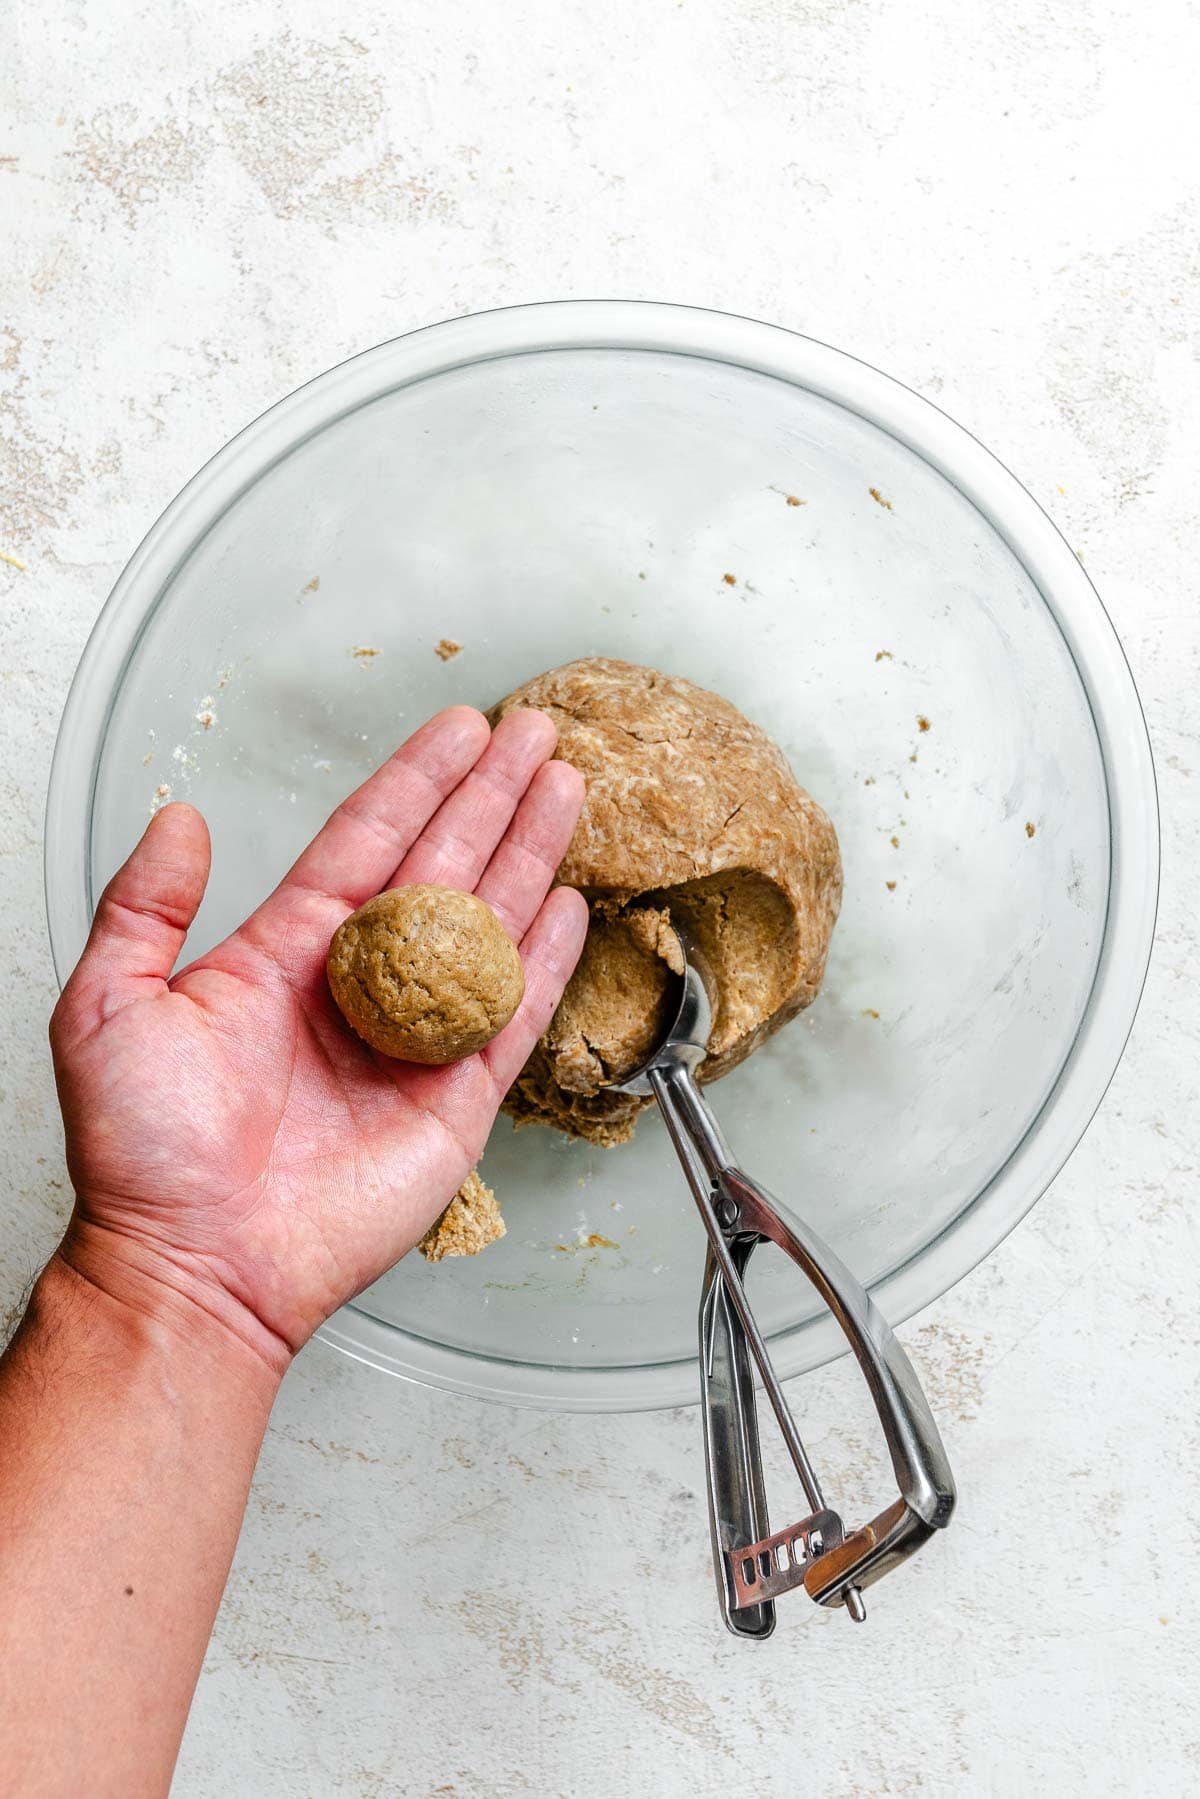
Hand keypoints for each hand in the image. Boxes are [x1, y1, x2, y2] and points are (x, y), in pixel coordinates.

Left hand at [50, 707, 587, 1373]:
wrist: (196, 1263)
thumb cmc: (144, 1153)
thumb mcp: (110, 1006)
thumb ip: (143, 906)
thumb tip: (178, 821)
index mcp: (286, 953)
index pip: (367, 841)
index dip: (416, 782)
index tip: (460, 731)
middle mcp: (358, 985)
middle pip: (443, 865)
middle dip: (491, 796)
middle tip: (535, 736)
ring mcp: (413, 1039)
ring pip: (487, 925)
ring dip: (528, 854)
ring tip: (565, 789)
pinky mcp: (453, 1101)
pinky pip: (511, 1017)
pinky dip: (546, 960)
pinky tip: (569, 904)